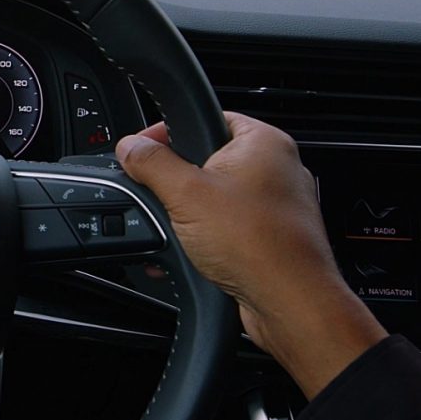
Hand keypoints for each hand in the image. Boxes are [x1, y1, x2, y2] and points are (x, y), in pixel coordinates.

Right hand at [116, 113, 385, 398]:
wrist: (288, 302)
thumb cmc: (258, 244)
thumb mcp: (186, 194)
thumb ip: (152, 164)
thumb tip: (131, 147)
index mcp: (263, 142)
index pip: (207, 117)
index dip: (169, 131)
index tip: (142, 148)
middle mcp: (275, 169)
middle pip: (207, 160)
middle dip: (176, 182)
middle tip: (158, 193)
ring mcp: (275, 205)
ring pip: (215, 198)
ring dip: (187, 214)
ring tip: (179, 230)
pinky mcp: (269, 237)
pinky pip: (226, 227)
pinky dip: (205, 237)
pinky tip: (193, 253)